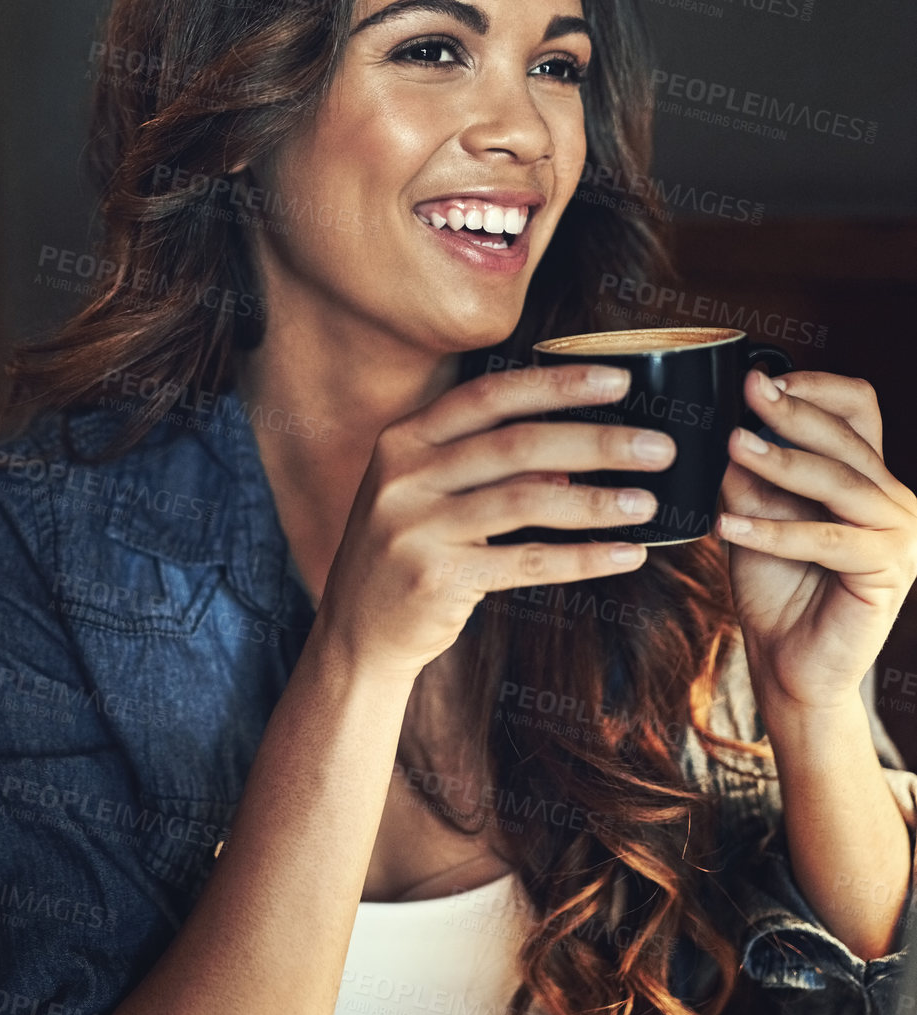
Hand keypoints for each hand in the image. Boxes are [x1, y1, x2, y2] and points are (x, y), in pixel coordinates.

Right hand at [313, 362, 675, 681]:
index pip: (490, 396)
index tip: (619, 381)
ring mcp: (416, 527)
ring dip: (598, 501)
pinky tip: (624, 554)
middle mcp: (404, 476)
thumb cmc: (406, 551)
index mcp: (404, 440)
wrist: (355, 632)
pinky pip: (527, 562)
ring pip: (527, 500)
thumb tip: (572, 457)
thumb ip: (489, 469)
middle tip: (659, 446)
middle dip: (598, 441)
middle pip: (517, 444)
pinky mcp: (437, 578)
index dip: (557, 384)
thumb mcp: (433, 496)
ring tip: (650, 502)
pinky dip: (582, 557)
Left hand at [715, 369, 916, 713]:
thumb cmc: (776, 588)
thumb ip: (750, 476)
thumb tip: (734, 431)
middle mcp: (892, 499)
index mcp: (866, 477)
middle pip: (849, 438)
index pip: (858, 409)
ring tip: (733, 446)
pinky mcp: (887, 570)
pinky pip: (827, 540)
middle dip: (794, 411)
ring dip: (783, 462)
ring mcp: (898, 534)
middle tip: (748, 392)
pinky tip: (729, 526)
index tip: (761, 378)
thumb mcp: (753, 516)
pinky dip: (774, 532)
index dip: (816, 387)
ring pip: (839, 482)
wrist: (790, 665)